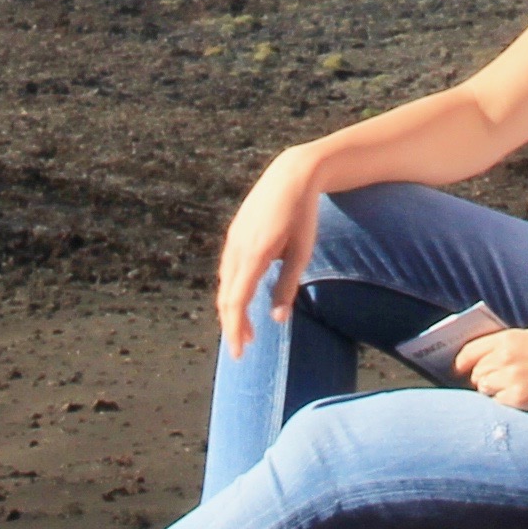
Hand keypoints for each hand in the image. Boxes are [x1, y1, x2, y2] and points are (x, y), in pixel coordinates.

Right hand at [215, 151, 324, 357]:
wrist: (291, 175)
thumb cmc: (302, 215)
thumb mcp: (301, 252)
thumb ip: (287, 286)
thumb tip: (277, 318)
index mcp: (253, 255)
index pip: (236, 302)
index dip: (236, 330)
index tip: (240, 353)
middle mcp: (236, 248)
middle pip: (226, 297)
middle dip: (233, 326)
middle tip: (244, 348)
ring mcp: (233, 240)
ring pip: (225, 284)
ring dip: (233, 309)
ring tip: (247, 328)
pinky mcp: (235, 233)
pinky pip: (228, 269)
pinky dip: (232, 290)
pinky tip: (244, 297)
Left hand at [459, 324, 527, 412]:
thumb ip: (509, 342)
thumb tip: (484, 354)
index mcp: (508, 338)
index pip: (469, 352)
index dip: (460, 363)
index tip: (457, 370)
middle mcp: (506, 357)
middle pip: (475, 372)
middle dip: (479, 378)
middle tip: (490, 382)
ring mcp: (512, 379)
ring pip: (484, 388)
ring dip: (491, 390)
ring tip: (510, 388)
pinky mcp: (520, 398)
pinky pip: (499, 401)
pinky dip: (504, 400)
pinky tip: (521, 396)